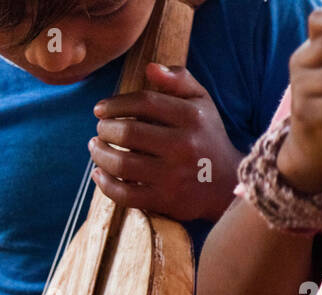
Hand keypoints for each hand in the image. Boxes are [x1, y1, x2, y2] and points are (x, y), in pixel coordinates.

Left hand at [91, 63, 241, 222]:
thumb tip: (150, 67)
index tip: (100, 109)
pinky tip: (99, 173)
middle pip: (128, 132)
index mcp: (192, 117)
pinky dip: (105, 184)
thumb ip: (179, 80)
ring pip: (122, 164)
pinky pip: (124, 194)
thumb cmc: (206, 137)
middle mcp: (184, 145)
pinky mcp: (164, 201)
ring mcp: (173, 176)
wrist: (226, 184)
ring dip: (99, 154)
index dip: (115, 103)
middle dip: (105, 129)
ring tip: (95, 147)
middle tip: (99, 129)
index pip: (144, 102)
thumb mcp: (201, 103)